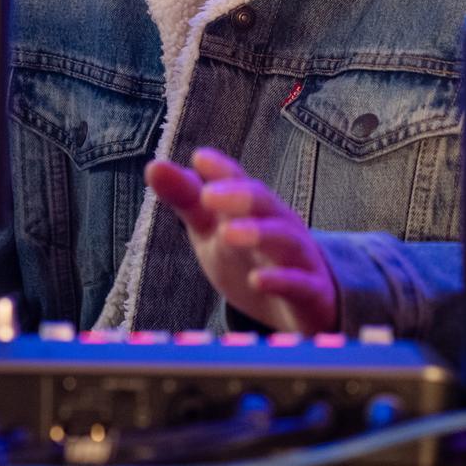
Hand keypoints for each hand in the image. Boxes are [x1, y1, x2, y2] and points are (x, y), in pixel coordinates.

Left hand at [143, 146, 338, 333]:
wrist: (299, 307)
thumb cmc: (249, 258)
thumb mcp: (210, 230)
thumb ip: (186, 200)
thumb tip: (154, 166)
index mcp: (254, 207)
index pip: (239, 181)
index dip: (222, 169)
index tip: (199, 158)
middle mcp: (279, 225)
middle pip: (264, 202)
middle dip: (238, 195)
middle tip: (207, 196)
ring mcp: (298, 257)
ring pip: (285, 238)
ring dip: (259, 233)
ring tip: (227, 234)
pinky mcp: (310, 293)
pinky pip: (300, 284)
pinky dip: (281, 281)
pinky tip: (257, 281)